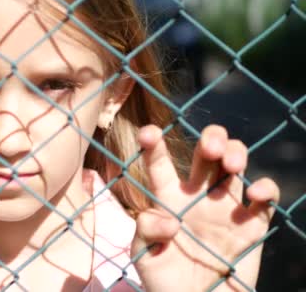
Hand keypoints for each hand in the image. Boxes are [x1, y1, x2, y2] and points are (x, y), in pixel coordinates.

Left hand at [131, 125, 279, 290]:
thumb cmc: (164, 281)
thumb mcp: (143, 256)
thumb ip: (146, 232)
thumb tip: (170, 219)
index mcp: (168, 198)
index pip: (160, 163)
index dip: (154, 145)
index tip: (149, 133)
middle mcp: (198, 195)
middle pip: (208, 151)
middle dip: (212, 138)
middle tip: (210, 149)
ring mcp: (227, 206)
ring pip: (236, 161)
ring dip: (237, 152)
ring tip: (231, 165)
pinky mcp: (253, 223)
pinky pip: (265, 196)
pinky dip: (266, 188)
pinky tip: (254, 194)